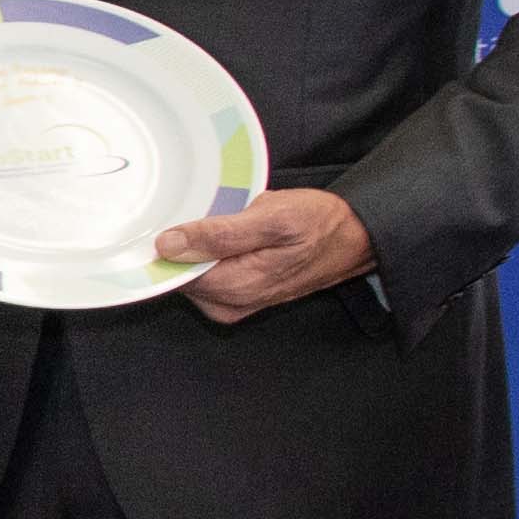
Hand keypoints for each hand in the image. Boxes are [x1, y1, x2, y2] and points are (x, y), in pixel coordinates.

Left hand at [166, 183, 372, 325]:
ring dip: (198, 247)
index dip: (163, 245)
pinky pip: (207, 273)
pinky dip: (210, 253)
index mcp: (232, 288)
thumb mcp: (272, 217)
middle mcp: (228, 304)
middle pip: (176, 274)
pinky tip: (230, 235)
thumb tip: (169, 245)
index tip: (169, 219)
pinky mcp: (239, 295)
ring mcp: (234, 303)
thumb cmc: (320, 224)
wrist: (355, 238)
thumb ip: (220, 234)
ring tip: (227, 223)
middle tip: (208, 213)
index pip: (169, 273)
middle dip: (182, 244)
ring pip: (190, 273)